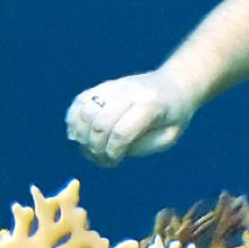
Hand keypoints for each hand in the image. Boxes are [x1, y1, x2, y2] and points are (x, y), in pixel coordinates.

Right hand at [68, 71, 198, 166]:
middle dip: (96, 147)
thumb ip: (143, 145)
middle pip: (100, 122)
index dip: (112, 152)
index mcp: (151, 104)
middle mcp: (130, 91)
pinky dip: (73, 120)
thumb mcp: (169, 136)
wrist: (174, 84)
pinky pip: (79, 101)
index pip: (122, 132)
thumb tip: (111, 151)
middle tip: (100, 160)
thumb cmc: (174, 116)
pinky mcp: (103, 85)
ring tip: (89, 150)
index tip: (113, 162)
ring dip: (82, 136)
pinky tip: (78, 135)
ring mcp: (114, 85)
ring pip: (85, 111)